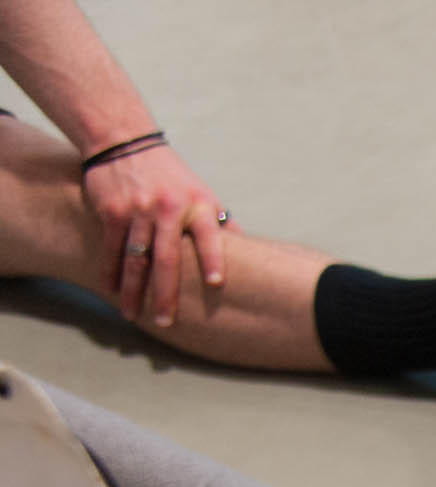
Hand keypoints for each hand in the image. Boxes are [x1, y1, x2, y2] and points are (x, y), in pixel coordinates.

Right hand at [82, 142, 226, 328]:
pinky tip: (110, 289)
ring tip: (132, 314)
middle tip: (165, 322)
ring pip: (135, 257)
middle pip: (168, 257)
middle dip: (166, 292)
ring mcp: (139, 210)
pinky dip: (110, 270)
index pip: (210, 236)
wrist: (125, 142)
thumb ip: (222, 224)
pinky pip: (111, 247)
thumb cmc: (172, 177)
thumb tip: (251, 253)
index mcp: (198, 206)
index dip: (213, 259)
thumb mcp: (203, 194)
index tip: (216, 284)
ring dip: (133, 289)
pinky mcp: (112, 210)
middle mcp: (169, 209)